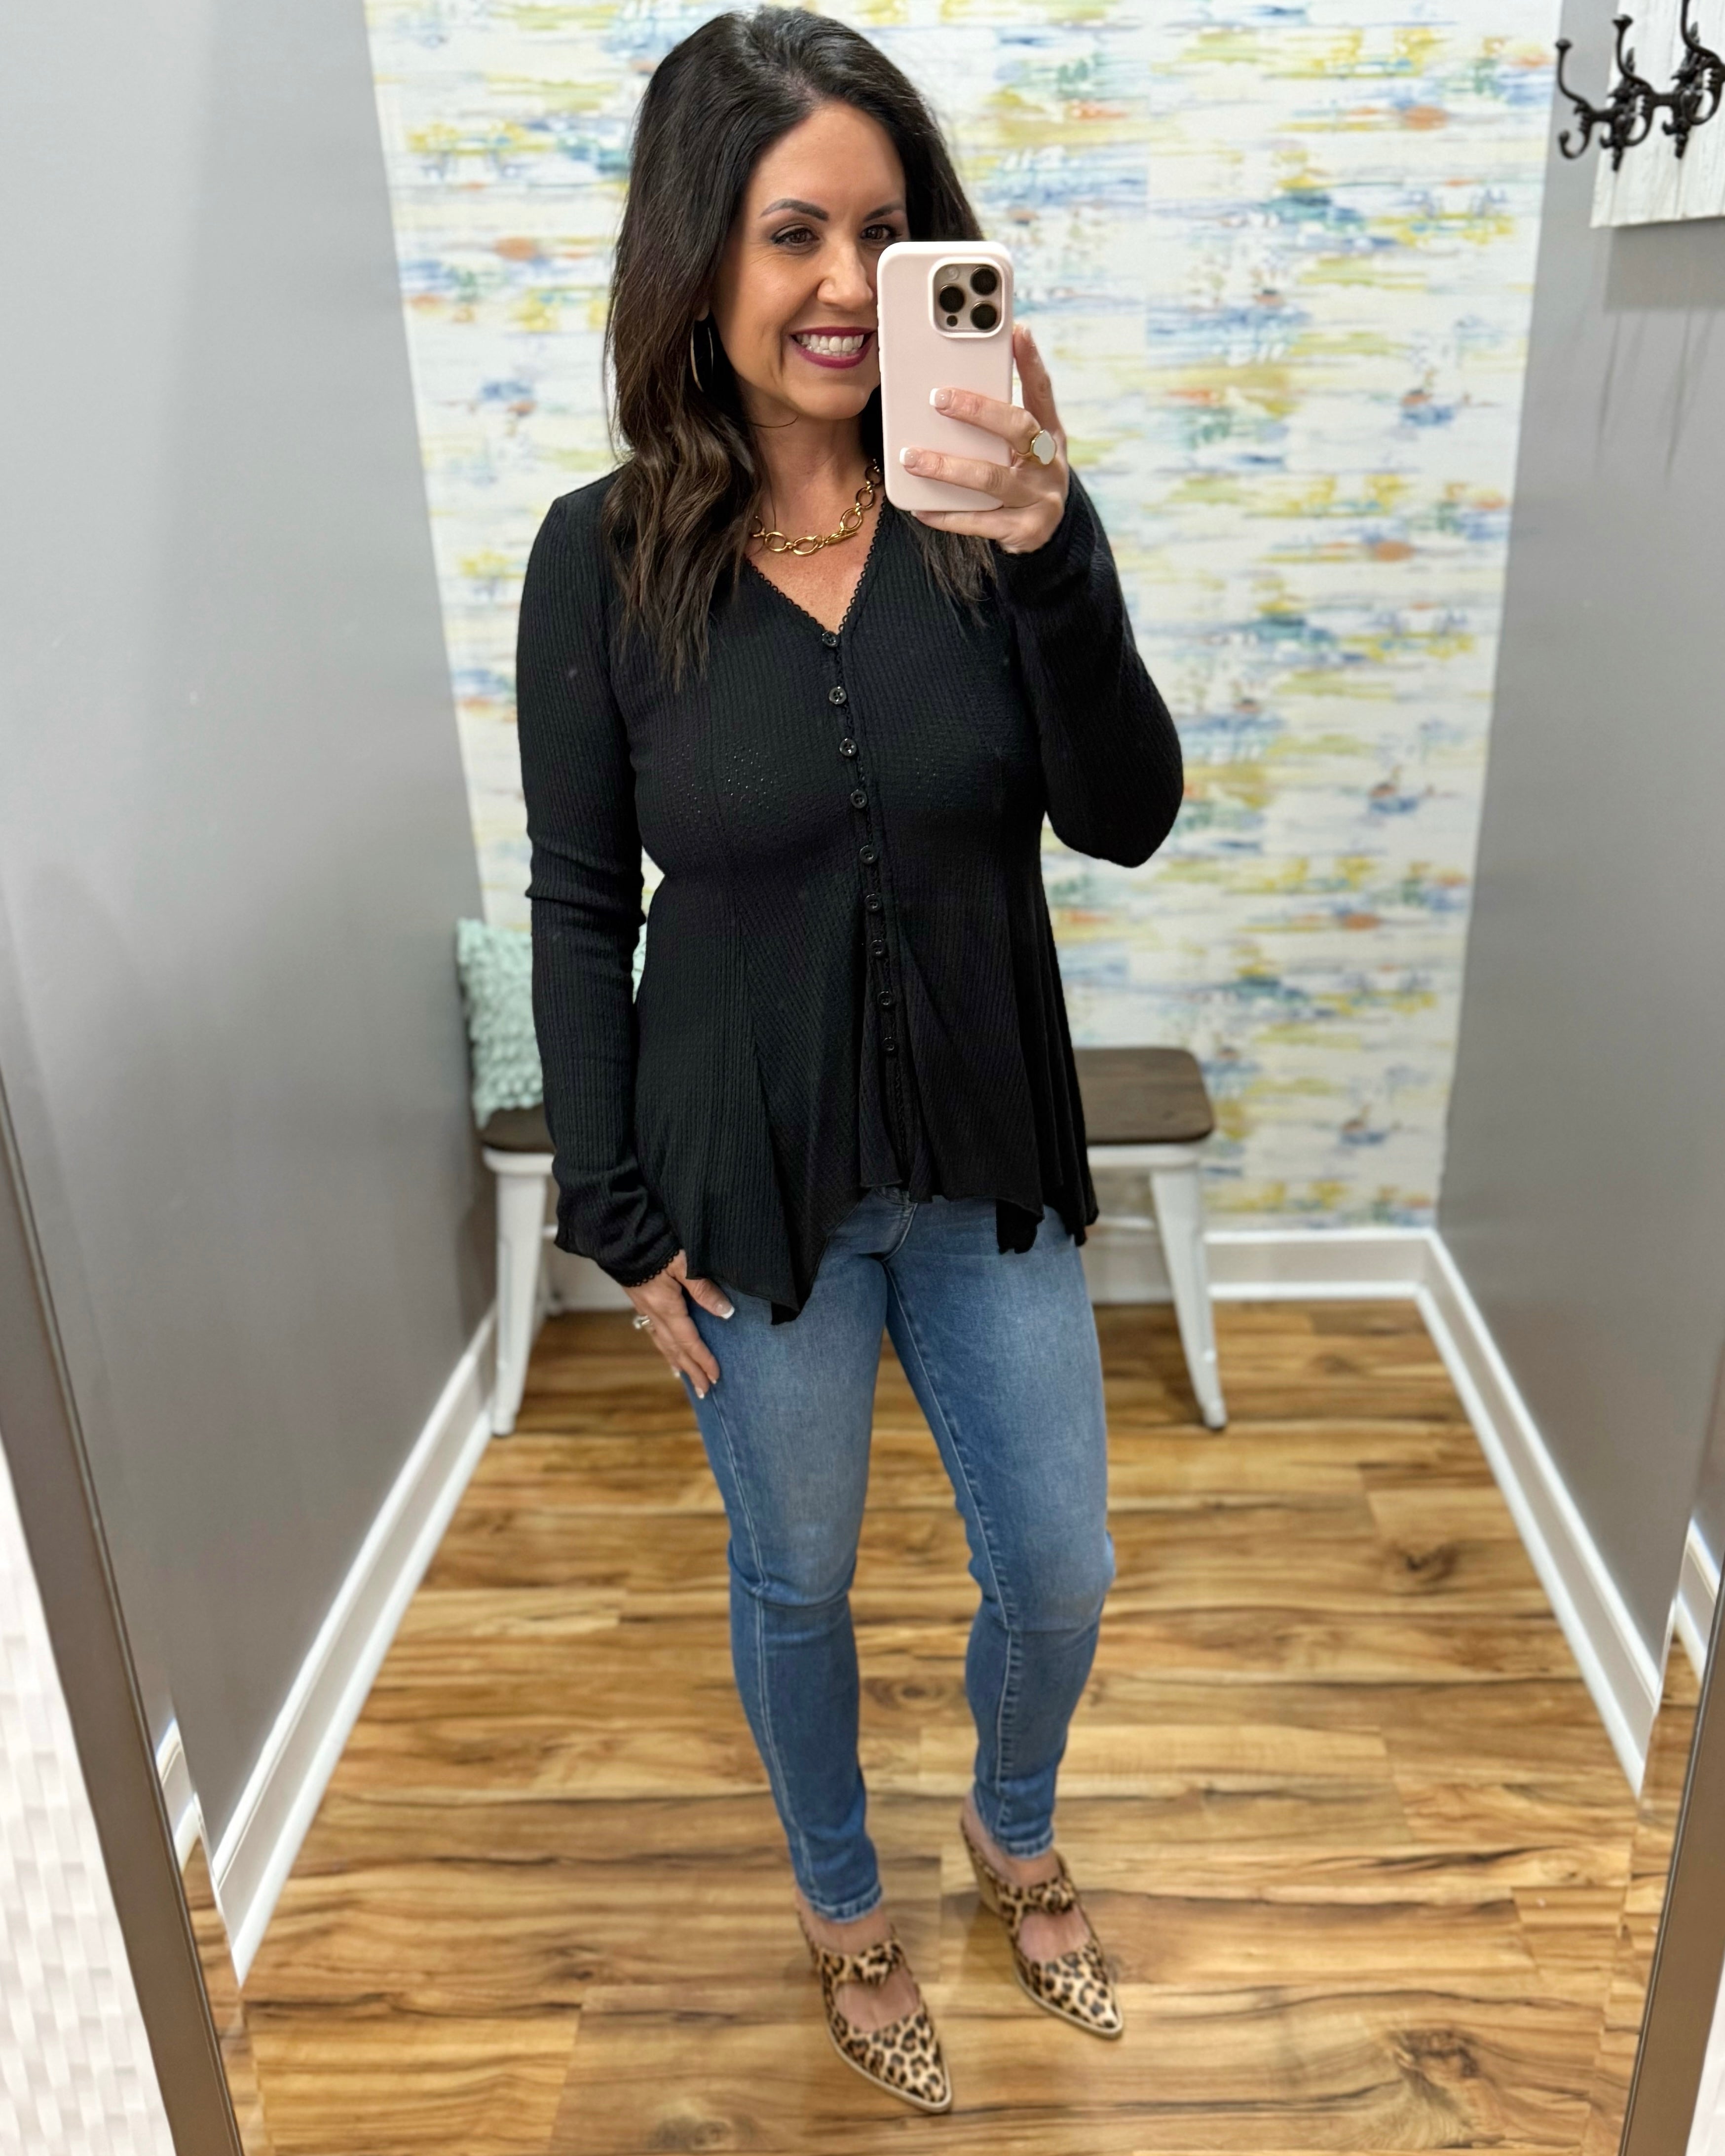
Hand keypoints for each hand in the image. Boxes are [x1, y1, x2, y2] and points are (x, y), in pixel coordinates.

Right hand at [625, 1250, 731, 1398]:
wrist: (621, 1236)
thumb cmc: (655, 1245)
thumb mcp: (685, 1263)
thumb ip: (704, 1289)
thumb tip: (726, 1313)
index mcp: (667, 1307)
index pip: (689, 1340)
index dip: (703, 1359)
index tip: (716, 1376)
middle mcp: (654, 1313)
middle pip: (676, 1349)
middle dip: (691, 1370)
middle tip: (705, 1391)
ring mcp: (645, 1309)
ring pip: (663, 1343)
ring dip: (677, 1362)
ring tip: (687, 1378)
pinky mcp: (641, 1301)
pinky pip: (654, 1332)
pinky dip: (664, 1346)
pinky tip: (667, 1349)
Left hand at [900, 325, 1068, 554]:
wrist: (1043, 535)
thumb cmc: (1020, 478)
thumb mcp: (1020, 448)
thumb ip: (997, 422)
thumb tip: (948, 389)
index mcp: (1049, 434)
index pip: (1041, 392)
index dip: (1031, 362)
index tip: (1017, 331)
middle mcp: (1049, 463)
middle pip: (1018, 428)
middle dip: (978, 410)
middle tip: (938, 398)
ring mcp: (1040, 498)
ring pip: (992, 478)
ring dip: (948, 467)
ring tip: (911, 458)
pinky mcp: (1024, 531)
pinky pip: (979, 521)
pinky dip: (947, 514)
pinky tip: (920, 506)